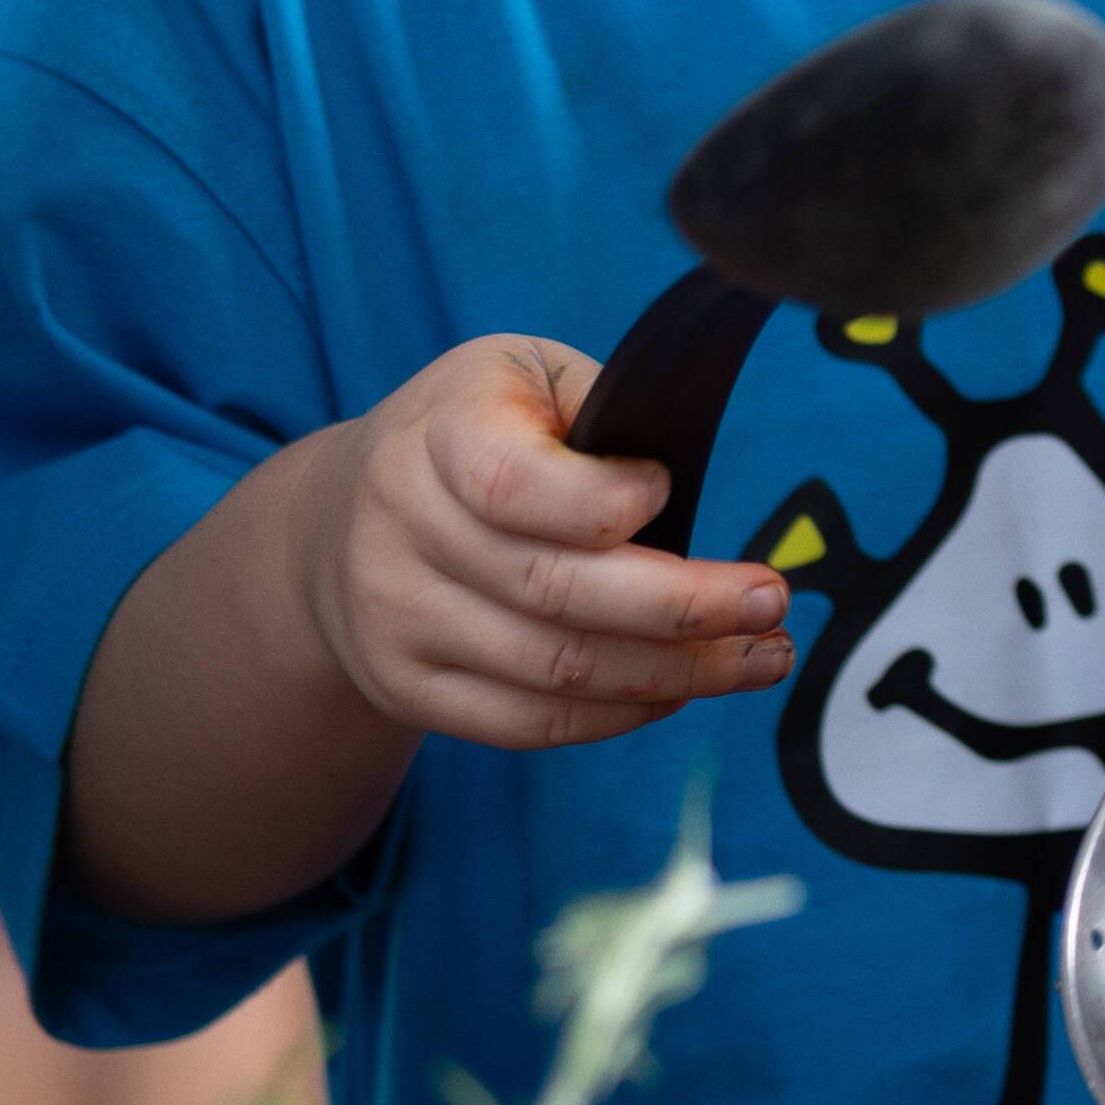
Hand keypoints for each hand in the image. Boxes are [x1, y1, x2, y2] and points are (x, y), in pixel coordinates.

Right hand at [311, 336, 793, 747]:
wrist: (333, 523)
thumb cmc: (467, 436)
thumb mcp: (520, 380)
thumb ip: (603, 408)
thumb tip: (687, 469)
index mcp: (434, 439)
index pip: (514, 486)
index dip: (604, 502)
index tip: (669, 492)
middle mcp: (400, 531)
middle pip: (555, 592)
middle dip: (685, 606)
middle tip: (771, 601)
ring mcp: (398, 621)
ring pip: (557, 670)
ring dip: (678, 673)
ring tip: (760, 656)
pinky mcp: (411, 690)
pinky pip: (531, 725)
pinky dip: (622, 714)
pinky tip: (683, 689)